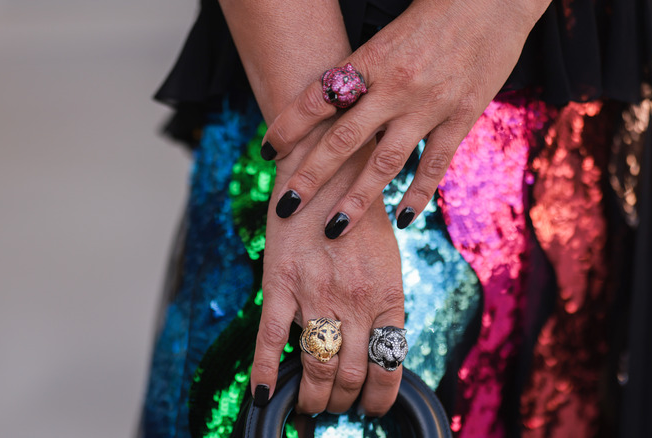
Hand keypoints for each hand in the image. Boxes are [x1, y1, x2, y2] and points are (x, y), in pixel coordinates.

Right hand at [250, 127, 405, 415]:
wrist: (330, 162)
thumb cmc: (361, 210)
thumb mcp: (386, 257)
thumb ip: (380, 300)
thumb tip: (375, 343)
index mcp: (388, 295)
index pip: (389, 364)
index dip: (381, 396)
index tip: (373, 408)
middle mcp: (356, 301)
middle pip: (350, 374)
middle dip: (342, 400)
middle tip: (335, 407)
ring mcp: (318, 293)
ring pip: (315, 366)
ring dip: (312, 397)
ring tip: (309, 407)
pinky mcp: (282, 282)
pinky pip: (270, 339)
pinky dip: (264, 372)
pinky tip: (262, 394)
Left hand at [262, 0, 549, 236]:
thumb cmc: (436, 8)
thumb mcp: (387, 34)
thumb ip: (362, 70)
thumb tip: (330, 103)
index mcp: (371, 59)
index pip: (318, 98)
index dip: (288, 126)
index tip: (268, 150)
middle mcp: (395, 86)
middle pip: (343, 140)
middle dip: (310, 176)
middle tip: (284, 206)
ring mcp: (429, 105)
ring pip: (385, 162)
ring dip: (357, 199)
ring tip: (334, 228)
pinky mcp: (461, 117)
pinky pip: (435, 164)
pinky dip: (417, 194)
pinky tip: (401, 220)